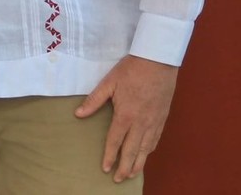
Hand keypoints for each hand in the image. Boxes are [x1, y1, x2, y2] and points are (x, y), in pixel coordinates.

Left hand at [74, 55, 178, 182]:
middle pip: (132, 150)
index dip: (110, 156)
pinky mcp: (162, 118)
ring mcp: (154, 121)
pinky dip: (149, 151)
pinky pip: (156, 139)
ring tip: (131, 174)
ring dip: (138, 163)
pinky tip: (145, 155)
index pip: (115, 141)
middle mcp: (141, 122)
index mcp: (126, 115)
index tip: (105, 169)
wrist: (157, 61)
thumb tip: (78, 114)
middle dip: (125, 167)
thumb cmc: (131, 70)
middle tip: (118, 180)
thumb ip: (94, 100)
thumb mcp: (109, 82)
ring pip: (146, 149)